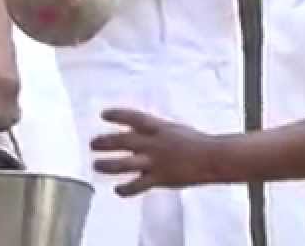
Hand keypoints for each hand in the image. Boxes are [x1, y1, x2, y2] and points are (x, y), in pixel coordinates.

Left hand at [90, 109, 215, 196]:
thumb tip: (144, 131)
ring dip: (107, 164)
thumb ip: (158, 131)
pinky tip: (118, 190)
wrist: (212, 157)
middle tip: (93, 143)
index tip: (103, 114)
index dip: (117, 114)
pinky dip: (126, 189)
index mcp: (159, 128)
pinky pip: (137, 185)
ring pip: (124, 164)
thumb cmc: (197, 143)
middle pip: (123, 140)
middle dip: (105, 141)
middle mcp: (153, 143)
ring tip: (96, 164)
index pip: (132, 117)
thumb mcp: (175, 129)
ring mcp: (154, 161)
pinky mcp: (158, 178)